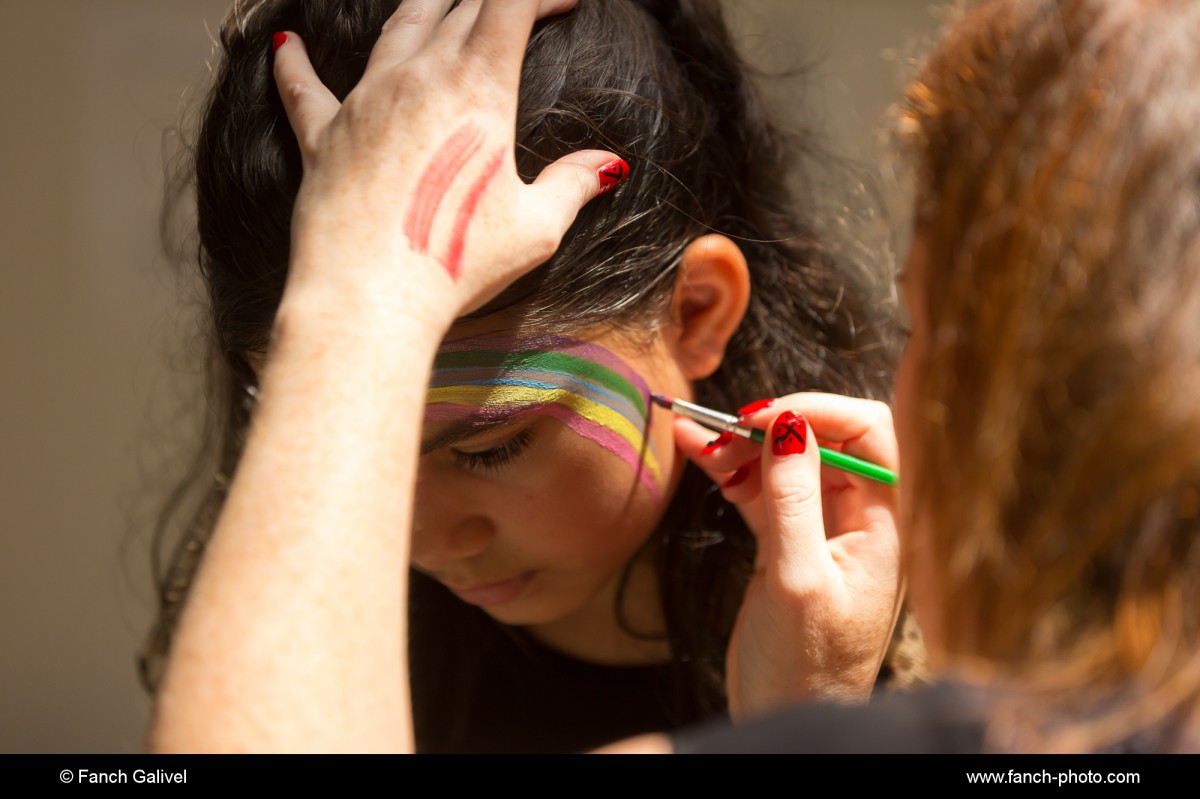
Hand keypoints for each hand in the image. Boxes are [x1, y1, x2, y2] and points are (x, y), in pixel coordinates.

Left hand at [272, 0, 623, 324]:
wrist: (370, 296)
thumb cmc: (455, 261)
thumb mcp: (536, 227)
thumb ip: (573, 185)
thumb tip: (608, 166)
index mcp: (478, 88)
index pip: (511, 5)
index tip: (563, 2)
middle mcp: (418, 77)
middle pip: (457, 6)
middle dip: (493, 0)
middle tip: (515, 9)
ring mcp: (365, 101)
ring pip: (395, 28)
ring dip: (424, 7)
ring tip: (440, 3)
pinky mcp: (323, 135)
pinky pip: (302, 85)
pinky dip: (296, 61)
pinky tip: (287, 43)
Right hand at [675, 393, 902, 718]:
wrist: (787, 719)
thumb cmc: (808, 667)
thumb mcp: (797, 579)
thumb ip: (793, 499)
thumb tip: (789, 425)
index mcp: (885, 525)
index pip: (871, 435)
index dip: (821, 412)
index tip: (767, 415)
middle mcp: (858, 519)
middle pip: (825, 441)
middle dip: (775, 426)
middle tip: (727, 426)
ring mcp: (821, 530)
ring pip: (787, 463)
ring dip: (744, 446)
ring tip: (700, 438)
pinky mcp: (786, 544)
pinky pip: (761, 492)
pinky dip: (731, 472)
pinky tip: (701, 454)